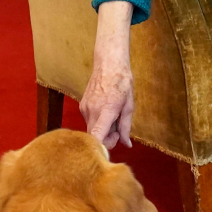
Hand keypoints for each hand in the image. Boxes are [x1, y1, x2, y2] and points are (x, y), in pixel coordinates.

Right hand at [81, 1, 137, 148]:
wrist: (108, 65)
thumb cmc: (122, 83)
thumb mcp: (129, 106)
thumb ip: (125, 127)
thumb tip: (126, 144)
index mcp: (106, 111)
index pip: (96, 137)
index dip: (102, 146)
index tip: (112, 145)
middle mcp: (92, 111)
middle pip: (94, 137)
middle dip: (106, 139)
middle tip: (118, 131)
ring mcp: (85, 109)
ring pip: (92, 129)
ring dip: (103, 130)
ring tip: (113, 117)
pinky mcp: (82, 106)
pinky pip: (90, 121)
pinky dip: (98, 122)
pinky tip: (106, 112)